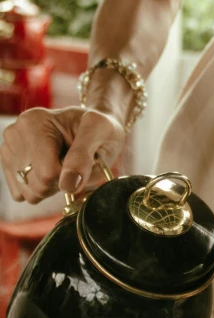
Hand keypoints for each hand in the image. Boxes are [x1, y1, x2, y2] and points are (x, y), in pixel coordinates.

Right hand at [0, 107, 124, 203]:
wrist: (92, 126)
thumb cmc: (99, 127)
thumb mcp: (100, 132)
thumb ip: (83, 157)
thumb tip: (68, 186)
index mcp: (35, 122)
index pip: (48, 173)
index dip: (71, 175)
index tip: (82, 159)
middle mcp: (15, 134)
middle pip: (37, 186)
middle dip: (61, 181)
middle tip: (73, 163)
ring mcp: (9, 150)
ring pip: (29, 194)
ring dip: (52, 186)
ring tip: (63, 165)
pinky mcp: (8, 165)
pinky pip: (23, 195)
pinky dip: (41, 189)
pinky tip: (51, 171)